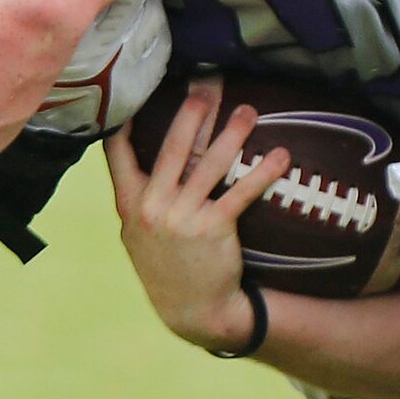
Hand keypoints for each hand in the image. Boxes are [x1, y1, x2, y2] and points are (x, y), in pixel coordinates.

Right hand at [102, 83, 290, 350]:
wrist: (191, 310)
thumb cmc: (164, 267)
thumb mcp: (136, 234)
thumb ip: (136, 197)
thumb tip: (136, 158)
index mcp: (129, 204)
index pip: (118, 153)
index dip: (123, 121)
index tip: (134, 91)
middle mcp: (152, 207)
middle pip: (172, 148)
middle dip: (190, 115)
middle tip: (204, 89)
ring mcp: (182, 217)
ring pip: (209, 164)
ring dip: (232, 133)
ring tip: (249, 111)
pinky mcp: (214, 228)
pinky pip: (242, 192)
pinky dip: (264, 172)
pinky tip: (281, 156)